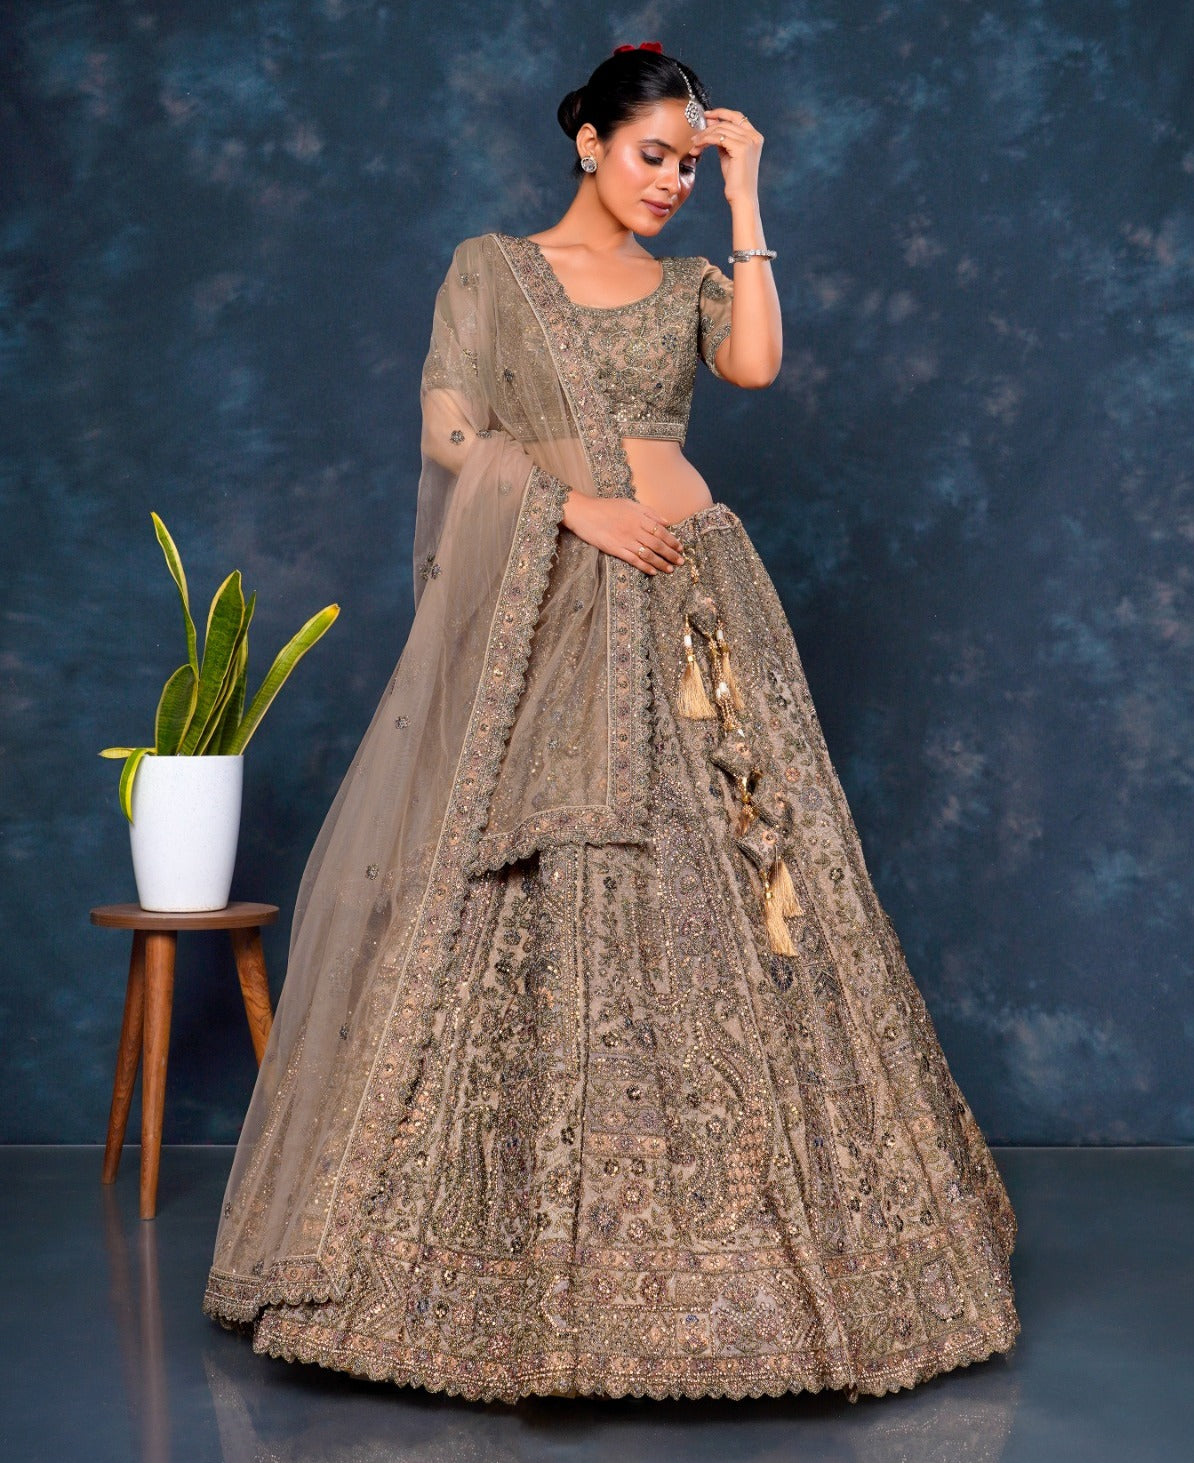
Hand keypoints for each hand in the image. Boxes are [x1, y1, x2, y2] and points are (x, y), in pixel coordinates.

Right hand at [563, 492, 685, 574]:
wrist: (583, 512)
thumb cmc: (606, 506)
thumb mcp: (629, 503)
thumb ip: (649, 512)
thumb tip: (666, 521)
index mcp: (639, 517)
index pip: (661, 531)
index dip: (672, 541)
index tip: (680, 548)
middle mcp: (635, 529)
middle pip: (658, 544)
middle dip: (671, 554)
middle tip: (681, 561)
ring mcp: (625, 540)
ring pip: (648, 554)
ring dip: (661, 563)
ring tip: (670, 569)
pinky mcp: (615, 549)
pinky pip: (634, 560)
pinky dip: (645, 567)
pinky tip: (653, 572)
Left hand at [691, 107, 762, 205]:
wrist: (741, 197)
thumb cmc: (735, 179)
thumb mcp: (728, 154)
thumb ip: (723, 139)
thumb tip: (711, 123)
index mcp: (755, 137)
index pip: (737, 117)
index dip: (721, 113)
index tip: (707, 115)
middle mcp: (754, 137)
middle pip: (726, 123)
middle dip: (708, 128)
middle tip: (694, 136)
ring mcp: (749, 141)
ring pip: (720, 129)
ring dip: (703, 136)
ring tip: (693, 145)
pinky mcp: (741, 148)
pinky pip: (718, 137)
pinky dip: (705, 140)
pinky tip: (697, 147)